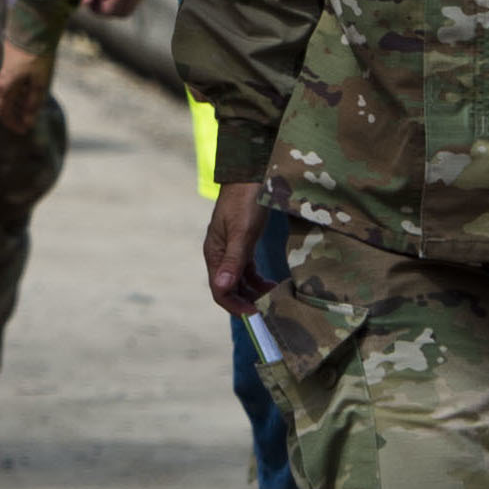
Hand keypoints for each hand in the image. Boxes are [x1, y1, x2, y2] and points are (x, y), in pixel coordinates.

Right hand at [0, 26, 55, 138]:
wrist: (32, 27)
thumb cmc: (37, 55)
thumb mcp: (40, 83)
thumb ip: (33, 104)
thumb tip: (29, 121)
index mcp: (4, 87)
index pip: (3, 113)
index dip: (13, 124)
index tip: (24, 130)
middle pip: (2, 103)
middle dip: (14, 114)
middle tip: (26, 120)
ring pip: (3, 92)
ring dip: (14, 102)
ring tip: (28, 105)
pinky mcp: (1, 61)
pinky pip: (4, 81)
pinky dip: (14, 90)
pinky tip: (25, 89)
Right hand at [204, 180, 269, 315]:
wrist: (252, 173)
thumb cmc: (245, 199)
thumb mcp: (241, 231)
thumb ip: (233, 259)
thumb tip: (222, 287)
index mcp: (214, 252)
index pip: (219, 289)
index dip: (235, 306)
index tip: (256, 316)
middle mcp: (219, 254)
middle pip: (229, 288)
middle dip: (246, 302)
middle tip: (269, 311)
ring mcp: (231, 249)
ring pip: (239, 281)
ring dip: (254, 293)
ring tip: (274, 298)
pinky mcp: (243, 243)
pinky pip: (248, 270)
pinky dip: (258, 280)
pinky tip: (272, 283)